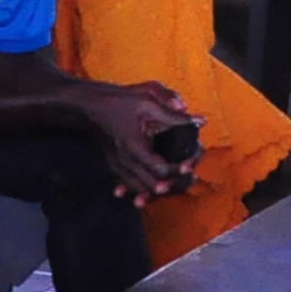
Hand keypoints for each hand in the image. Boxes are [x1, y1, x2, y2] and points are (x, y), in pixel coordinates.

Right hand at [78, 83, 198, 201]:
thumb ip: (174, 113)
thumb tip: (201, 121)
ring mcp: (116, 165)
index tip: (190, 166)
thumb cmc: (119, 101)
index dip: (178, 170)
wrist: (88, 106)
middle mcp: (124, 160)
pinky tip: (148, 192)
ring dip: (155, 191)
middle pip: (151, 185)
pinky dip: (139, 190)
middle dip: (171, 185)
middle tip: (188, 180)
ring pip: (138, 188)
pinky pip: (126, 185)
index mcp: (135, 146)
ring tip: (173, 186)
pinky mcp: (111, 166)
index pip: (160, 169)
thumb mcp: (148, 100)